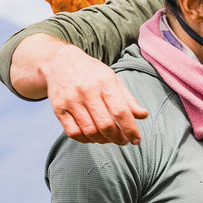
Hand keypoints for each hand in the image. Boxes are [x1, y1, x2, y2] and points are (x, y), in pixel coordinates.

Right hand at [11, 34, 148, 144]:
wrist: (60, 61)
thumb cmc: (91, 73)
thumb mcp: (112, 79)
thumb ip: (128, 99)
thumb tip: (143, 115)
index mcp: (104, 83)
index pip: (120, 111)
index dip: (130, 129)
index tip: (136, 140)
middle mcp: (87, 91)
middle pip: (105, 124)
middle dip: (118, 138)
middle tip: (123, 141)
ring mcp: (71, 101)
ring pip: (89, 131)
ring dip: (103, 141)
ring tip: (109, 139)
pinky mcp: (58, 109)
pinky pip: (73, 133)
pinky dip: (85, 140)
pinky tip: (92, 137)